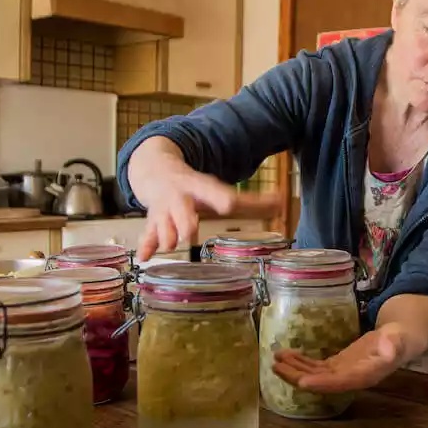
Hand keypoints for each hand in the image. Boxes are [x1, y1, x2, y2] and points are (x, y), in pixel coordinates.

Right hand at [127, 138, 280, 260]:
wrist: (156, 170)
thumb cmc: (195, 187)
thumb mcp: (218, 188)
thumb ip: (250, 201)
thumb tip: (283, 204)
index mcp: (199, 187)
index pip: (211, 191)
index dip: (219, 197)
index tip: (227, 204)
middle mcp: (179, 197)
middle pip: (181, 207)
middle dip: (184, 220)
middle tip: (190, 233)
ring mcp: (163, 209)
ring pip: (161, 222)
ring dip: (164, 234)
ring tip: (169, 245)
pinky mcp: (152, 221)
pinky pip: (146, 234)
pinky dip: (146, 245)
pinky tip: (144, 257)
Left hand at [271, 327, 408, 392]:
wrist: (400, 340)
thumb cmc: (401, 339)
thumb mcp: (399, 340)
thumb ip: (394, 345)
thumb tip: (390, 349)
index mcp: (364, 376)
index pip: (339, 383)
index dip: (320, 384)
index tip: (301, 382)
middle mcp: (349, 379)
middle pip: (320, 382)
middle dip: (297, 376)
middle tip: (276, 366)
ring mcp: (341, 373)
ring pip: (313, 376)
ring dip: (294, 369)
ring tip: (276, 359)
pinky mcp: (337, 366)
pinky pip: (315, 368)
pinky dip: (300, 362)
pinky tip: (287, 355)